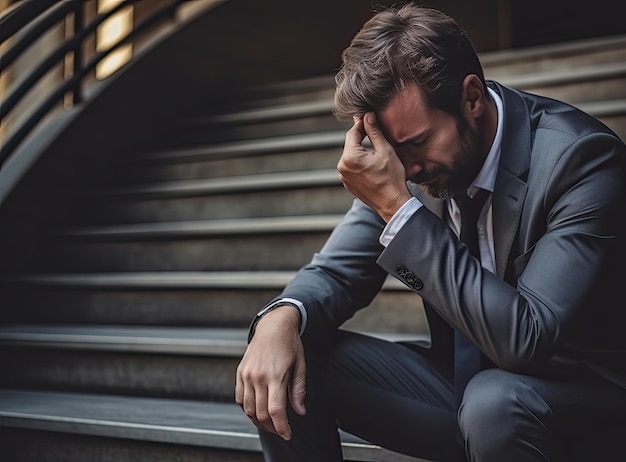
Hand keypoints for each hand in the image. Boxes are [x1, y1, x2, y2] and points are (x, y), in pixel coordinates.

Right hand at [235, 306, 305, 439]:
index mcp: (275, 375)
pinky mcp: (240, 373)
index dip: (281, 427)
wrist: (273, 325)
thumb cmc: (289, 343)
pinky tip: (256, 410)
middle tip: (280, 430)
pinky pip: (239, 398)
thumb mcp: (300, 366)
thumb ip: (298, 391)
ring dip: (258, 421)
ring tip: (269, 424)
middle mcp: (258, 377)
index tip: (287, 434)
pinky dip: (246, 409)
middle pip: (261, 413)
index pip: (276, 411)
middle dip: (272, 427)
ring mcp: (247, 375)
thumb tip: (300, 411)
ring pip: (248, 409)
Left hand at [337, 112, 411, 221]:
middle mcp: (342, 167)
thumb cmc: (391, 178)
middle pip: (350, 145)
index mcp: (350, 157)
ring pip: (351, 156)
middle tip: (372, 129)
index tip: (368, 117)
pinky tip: (371, 163)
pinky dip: (359, 162)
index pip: (353, 133)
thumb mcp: (385, 150)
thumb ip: (374, 132)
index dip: (361, 124)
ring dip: (360, 150)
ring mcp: (344, 177)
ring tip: (374, 148)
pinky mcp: (348, 184)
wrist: (392, 203)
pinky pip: (351, 167)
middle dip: (361, 137)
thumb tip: (368, 116)